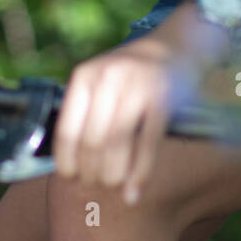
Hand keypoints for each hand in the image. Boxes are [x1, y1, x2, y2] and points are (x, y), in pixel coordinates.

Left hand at [52, 37, 199, 205]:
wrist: (173, 48)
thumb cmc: (129, 74)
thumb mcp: (100, 81)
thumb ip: (84, 113)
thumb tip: (67, 164)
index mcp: (85, 76)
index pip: (67, 130)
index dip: (67, 162)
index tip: (71, 178)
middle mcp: (108, 78)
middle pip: (92, 142)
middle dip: (92, 173)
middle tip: (97, 184)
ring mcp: (137, 86)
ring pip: (116, 145)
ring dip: (113, 175)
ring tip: (114, 186)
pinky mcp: (163, 99)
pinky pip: (147, 144)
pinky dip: (140, 174)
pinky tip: (134, 192)